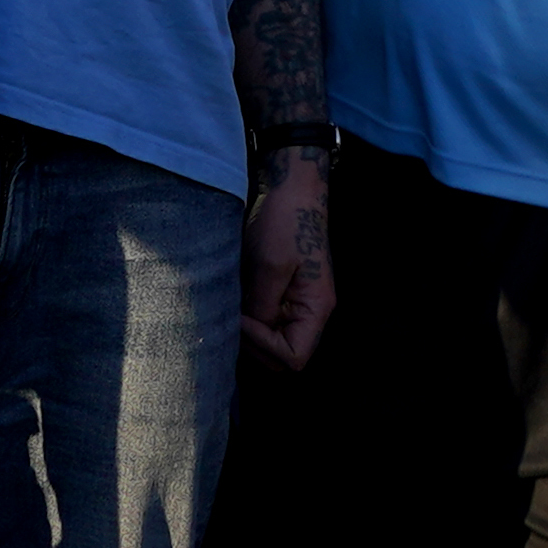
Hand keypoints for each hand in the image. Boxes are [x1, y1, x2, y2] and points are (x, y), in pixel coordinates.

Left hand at [238, 145, 336, 365]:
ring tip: (231, 307)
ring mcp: (295, 304)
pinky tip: (233, 300)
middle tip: (231, 317)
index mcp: (316, 308)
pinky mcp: (281, 294)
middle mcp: (309, 312)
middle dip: (254, 345)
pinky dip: (247, 318)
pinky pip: (265, 321)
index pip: (294, 358)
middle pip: (282, 357)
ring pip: (270, 341)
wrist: (289, 189)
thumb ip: (263, 305)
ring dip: (248, 332)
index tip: (242, 319)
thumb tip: (250, 333)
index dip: (265, 347)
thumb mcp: (270, 264)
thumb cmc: (285, 222)